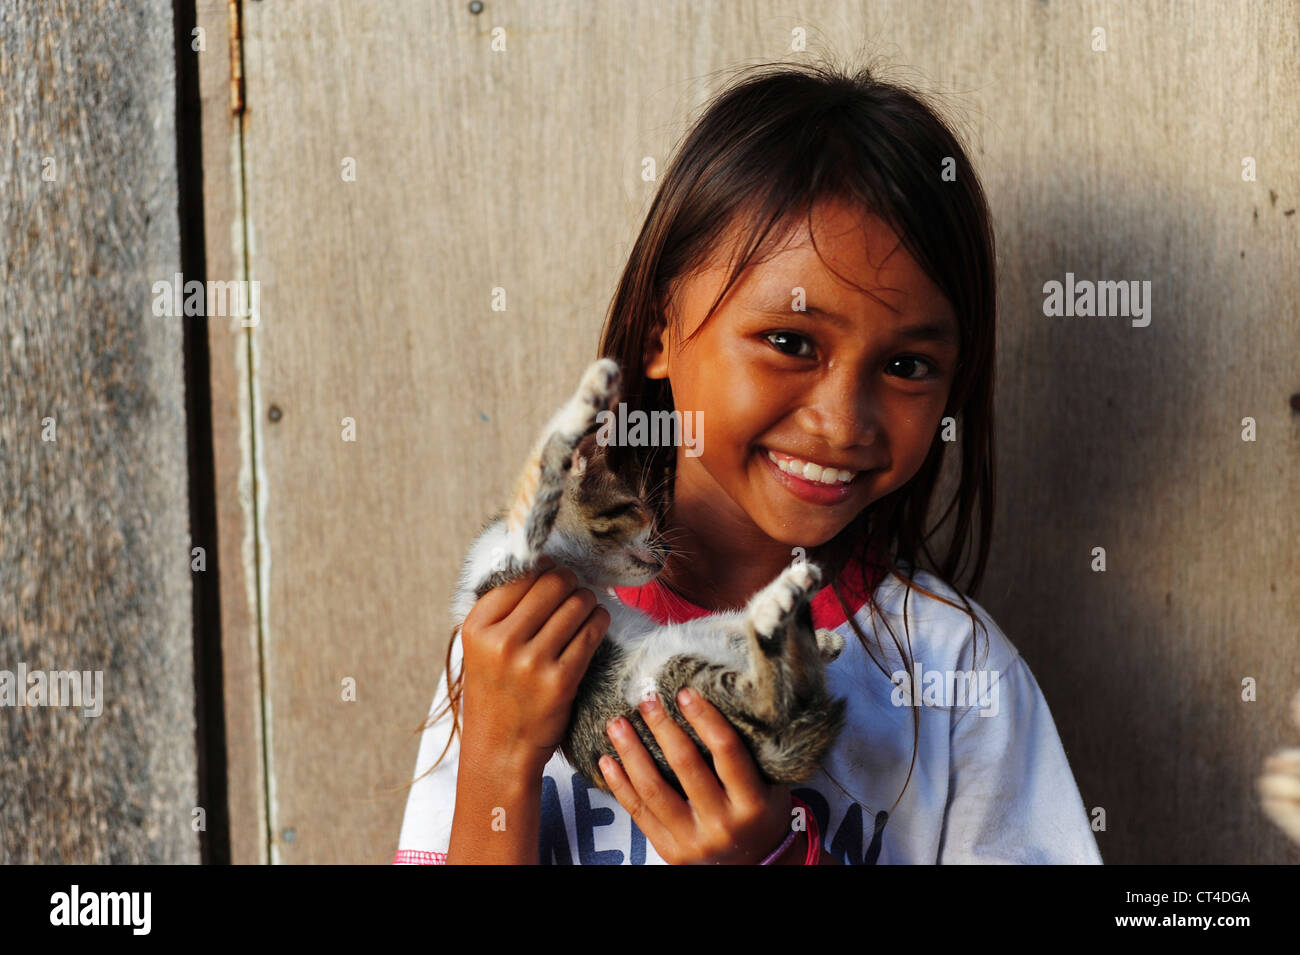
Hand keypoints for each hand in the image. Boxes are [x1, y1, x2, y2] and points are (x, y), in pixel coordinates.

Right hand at [459, 555, 610, 775]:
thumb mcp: (482, 646)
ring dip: (588, 600)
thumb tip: (543, 560)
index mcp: (477, 627)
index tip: (552, 578)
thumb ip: (504, 608)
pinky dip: (599, 621)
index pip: (522, 575)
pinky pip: (592, 633)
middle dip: (570, 582)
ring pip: (577, 603)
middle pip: (553, 583)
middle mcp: (501, 641)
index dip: (544, 571)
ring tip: (586, 607)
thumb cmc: (496, 690)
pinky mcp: (560, 681)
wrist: (499, 749)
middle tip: (574, 589)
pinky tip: (596, 622)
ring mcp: (531, 662)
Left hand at [599, 686, 798, 863]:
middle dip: (662, 727)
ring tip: (617, 723)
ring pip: (654, 789)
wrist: (754, 864)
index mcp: (752, 803)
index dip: (704, 717)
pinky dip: (619, 784)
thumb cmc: (761, 813)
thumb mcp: (770, 784)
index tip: (685, 692)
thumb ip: (749, 751)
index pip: (727, 750)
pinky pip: (638, 813)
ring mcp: (693, 840)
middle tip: (646, 699)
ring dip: (631, 752)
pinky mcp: (669, 850)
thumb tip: (717, 696)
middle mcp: (722, 824)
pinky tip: (607, 759)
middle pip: (685, 765)